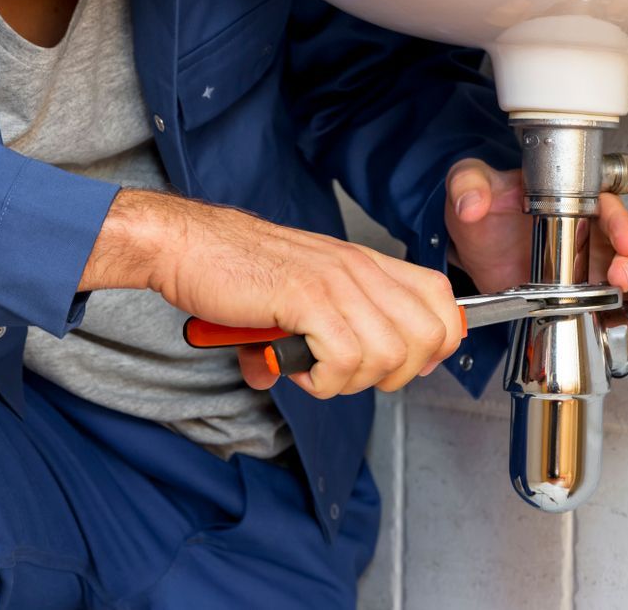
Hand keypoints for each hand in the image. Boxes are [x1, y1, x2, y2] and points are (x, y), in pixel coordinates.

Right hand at [80, 190, 462, 397]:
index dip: (437, 342)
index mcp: (364, 263)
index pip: (441, 299)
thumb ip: (323, 329)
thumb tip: (314, 375)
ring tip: (313, 370)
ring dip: (352, 381)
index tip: (405, 365)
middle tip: (351, 375)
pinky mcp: (305, 298)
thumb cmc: (237, 268)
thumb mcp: (299, 291)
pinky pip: (345, 359)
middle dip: (397, 374)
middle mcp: (358, 268)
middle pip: (428, 336)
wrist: (186, 245)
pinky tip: (296, 368)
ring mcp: (335, 281)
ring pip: (389, 355)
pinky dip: (323, 381)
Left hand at [444, 158, 627, 316]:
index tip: (619, 240)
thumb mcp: (469, 190)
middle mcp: (594, 229)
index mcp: (572, 201)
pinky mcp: (599, 289)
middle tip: (622, 276)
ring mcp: (600, 259)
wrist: (478, 256)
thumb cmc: (484, 218)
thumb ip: (468, 184)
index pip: (608, 204)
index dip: (620, 221)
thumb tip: (472, 201)